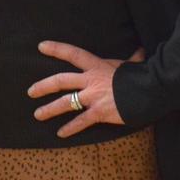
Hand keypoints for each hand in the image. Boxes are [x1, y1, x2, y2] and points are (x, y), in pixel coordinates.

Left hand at [26, 42, 146, 137]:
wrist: (149, 90)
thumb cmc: (140, 76)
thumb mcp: (132, 65)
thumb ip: (132, 58)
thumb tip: (140, 50)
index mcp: (96, 66)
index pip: (72, 54)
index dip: (56, 49)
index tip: (41, 46)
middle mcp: (90, 81)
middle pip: (61, 81)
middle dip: (43, 86)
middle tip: (30, 91)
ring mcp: (93, 97)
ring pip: (65, 102)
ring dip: (49, 109)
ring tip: (38, 114)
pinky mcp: (99, 112)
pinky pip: (80, 121)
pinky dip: (70, 128)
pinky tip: (60, 133)